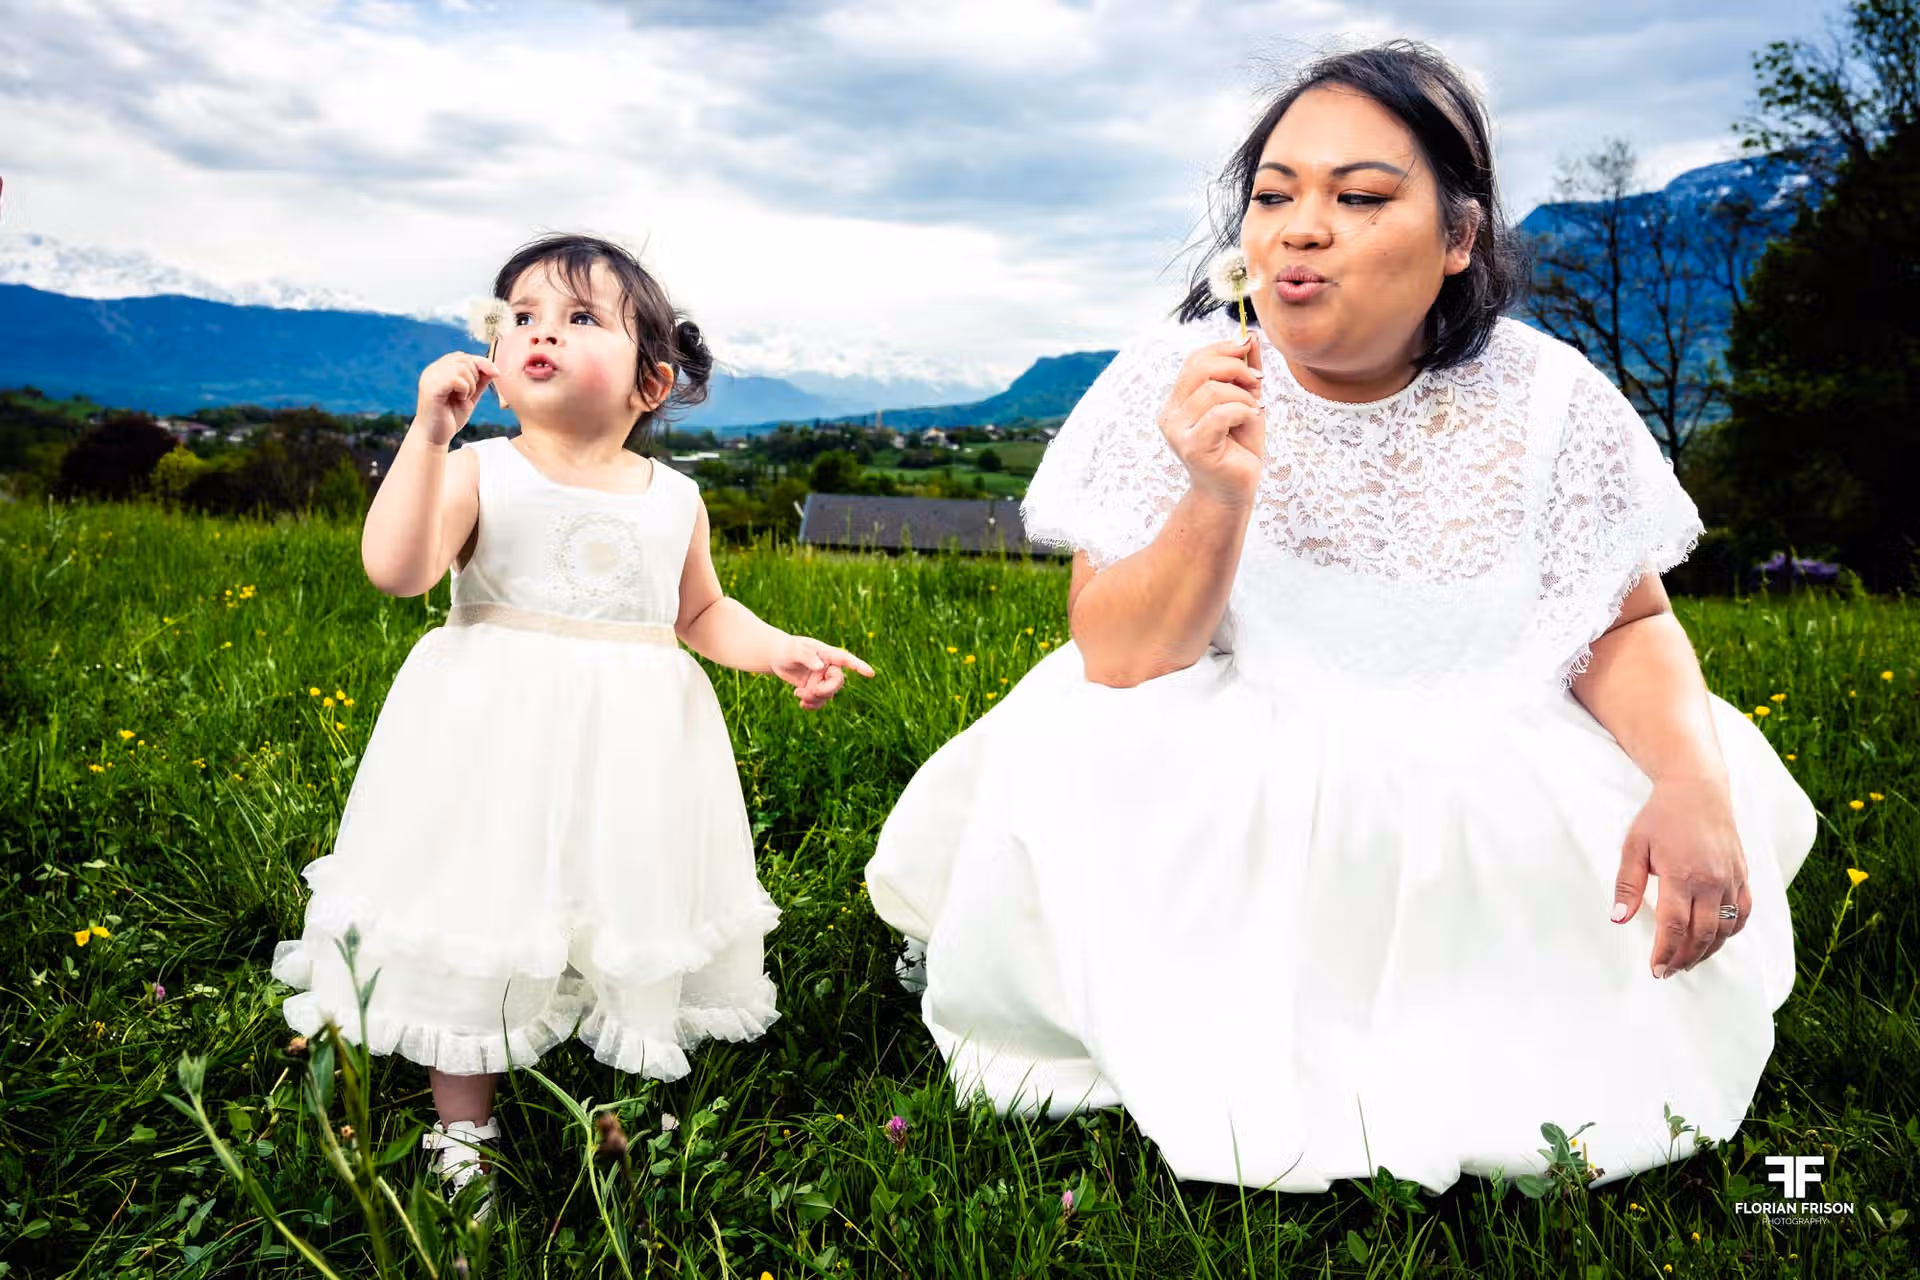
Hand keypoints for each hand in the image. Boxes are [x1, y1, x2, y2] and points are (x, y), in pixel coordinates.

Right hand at [415, 352, 500, 446]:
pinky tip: (459, 399)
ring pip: (461, 368)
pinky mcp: (431, 388)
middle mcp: (433, 370)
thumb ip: (479, 381)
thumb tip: (493, 368)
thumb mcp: (470, 396)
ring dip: (470, 385)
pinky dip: (465, 389)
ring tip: (463, 398)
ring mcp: (430, 377)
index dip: (481, 363)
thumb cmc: (450, 417)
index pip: (463, 356)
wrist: (434, 437)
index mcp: (439, 369)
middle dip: (476, 376)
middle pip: (464, 359)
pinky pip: (456, 379)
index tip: (495, 374)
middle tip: (469, 394)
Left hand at [770, 635, 874, 710]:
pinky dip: (812, 705)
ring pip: (828, 695)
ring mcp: (823, 679)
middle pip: (837, 683)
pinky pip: (820, 702)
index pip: (846, 660)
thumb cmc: (787, 649)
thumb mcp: (794, 650)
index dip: (859, 666)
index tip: (870, 674)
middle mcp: (829, 667)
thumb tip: (821, 667)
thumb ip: (807, 656)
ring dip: (814, 698)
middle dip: (825, 691)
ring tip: (797, 693)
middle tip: (809, 692)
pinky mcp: (816, 689)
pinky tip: (802, 704)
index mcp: (827, 654)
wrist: (777, 656)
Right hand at [1157, 335, 1266, 503]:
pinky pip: (1220, 414)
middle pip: (1199, 368)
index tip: (1250, 355)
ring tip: (1253, 409)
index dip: (1224, 349)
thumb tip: (1249, 335)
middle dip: (1236, 368)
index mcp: (1178, 401)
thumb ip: (1245, 371)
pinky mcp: (1193, 447)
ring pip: (1212, 391)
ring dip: (1242, 395)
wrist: (1234, 491)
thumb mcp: (1245, 401)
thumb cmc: (1238, 448)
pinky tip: (1251, 420)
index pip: (1195, 359)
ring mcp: (1178, 431)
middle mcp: (1170, 414)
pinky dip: (1242, 411)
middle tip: (1257, 383)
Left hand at [1612, 777, 1751, 977]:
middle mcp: (1712, 881)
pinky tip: (1714, 940)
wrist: (1698, 789)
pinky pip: (1742, 913)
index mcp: (1682, 874)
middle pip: (1702, 934)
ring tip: (1687, 961)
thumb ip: (1627, 886)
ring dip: (1707, 950)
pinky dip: (1730, 932)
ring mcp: (1731, 879)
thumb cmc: (1661, 817)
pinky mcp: (1743, 875)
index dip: (1665, 953)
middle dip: (1684, 958)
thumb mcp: (1634, 847)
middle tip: (1668, 972)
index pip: (1674, 927)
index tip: (1656, 969)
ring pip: (1725, 929)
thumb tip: (1618, 919)